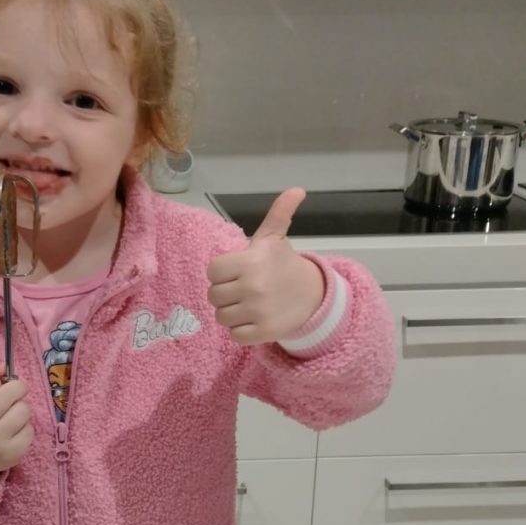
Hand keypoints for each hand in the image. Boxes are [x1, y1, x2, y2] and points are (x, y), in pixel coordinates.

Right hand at [0, 365, 33, 485]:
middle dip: (17, 388)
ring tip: (11, 416)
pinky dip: (25, 428)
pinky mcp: (14, 454)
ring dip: (21, 409)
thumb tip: (7, 365)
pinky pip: (30, 429)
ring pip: (24, 409)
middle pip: (11, 391)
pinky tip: (14, 433)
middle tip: (14, 394)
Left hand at [207, 188, 324, 344]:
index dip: (221, 274)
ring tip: (248, 305)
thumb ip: (278, 213)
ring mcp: (258, 311)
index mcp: (249, 261)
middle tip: (242, 290)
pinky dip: (241, 330)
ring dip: (232, 313)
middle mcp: (252, 286)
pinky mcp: (263, 332)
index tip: (236, 273)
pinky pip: (235, 335)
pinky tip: (253, 319)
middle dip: (225, 294)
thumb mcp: (276, 238)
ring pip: (221, 317)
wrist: (313, 294)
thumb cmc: (284, 264)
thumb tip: (297, 189)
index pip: (212, 272)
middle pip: (214, 296)